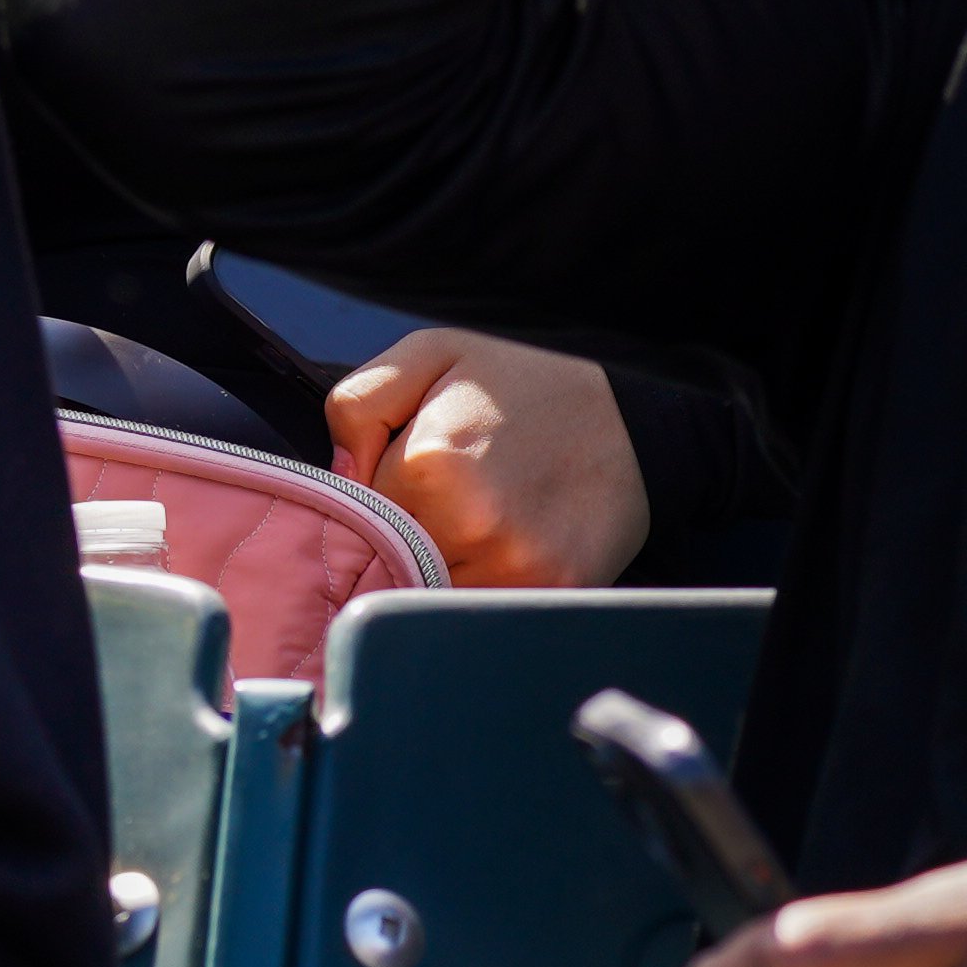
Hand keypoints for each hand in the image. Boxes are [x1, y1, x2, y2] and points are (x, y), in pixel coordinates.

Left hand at [331, 326, 647, 585]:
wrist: (629, 420)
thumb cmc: (523, 386)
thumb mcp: (431, 355)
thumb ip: (360, 404)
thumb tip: (337, 477)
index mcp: (431, 464)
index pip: (354, 514)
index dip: (367, 502)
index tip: (391, 493)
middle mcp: (471, 525)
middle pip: (389, 561)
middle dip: (396, 540)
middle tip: (432, 508)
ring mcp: (516, 568)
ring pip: (431, 594)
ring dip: (436, 571)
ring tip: (470, 527)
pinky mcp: (551, 595)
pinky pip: (481, 611)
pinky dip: (479, 591)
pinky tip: (499, 551)